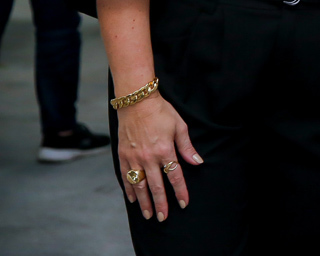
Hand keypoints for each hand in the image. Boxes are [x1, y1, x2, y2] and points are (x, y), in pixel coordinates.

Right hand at [117, 94, 202, 221]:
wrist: (136, 101)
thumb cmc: (160, 112)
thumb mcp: (179, 126)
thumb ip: (187, 147)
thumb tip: (197, 162)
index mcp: (164, 150)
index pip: (174, 176)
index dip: (180, 191)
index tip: (183, 203)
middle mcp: (148, 157)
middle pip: (155, 186)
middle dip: (160, 204)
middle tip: (163, 218)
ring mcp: (133, 158)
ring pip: (139, 185)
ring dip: (144, 202)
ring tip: (148, 214)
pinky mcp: (122, 156)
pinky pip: (125, 177)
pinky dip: (129, 189)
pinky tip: (133, 199)